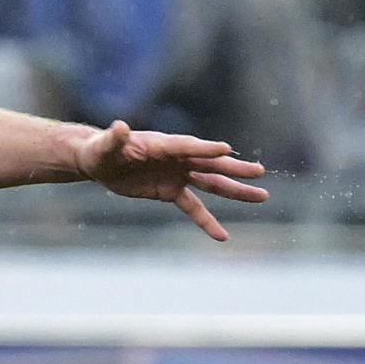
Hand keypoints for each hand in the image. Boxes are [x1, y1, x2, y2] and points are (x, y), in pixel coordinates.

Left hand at [74, 121, 267, 240]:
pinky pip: (193, 207)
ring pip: (211, 184)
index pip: (187, 146)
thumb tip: (120, 127)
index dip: (205, 148)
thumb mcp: (106, 145)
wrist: (102, 161)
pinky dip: (207, 221)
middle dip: (234, 169)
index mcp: (163, 145)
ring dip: (235, 191)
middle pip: (210, 164)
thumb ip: (115, 138)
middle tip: (259, 172)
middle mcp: (176, 158)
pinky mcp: (171, 191)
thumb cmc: (102, 149)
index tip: (227, 149)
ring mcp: (178, 175)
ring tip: (262, 196)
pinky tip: (223, 236)